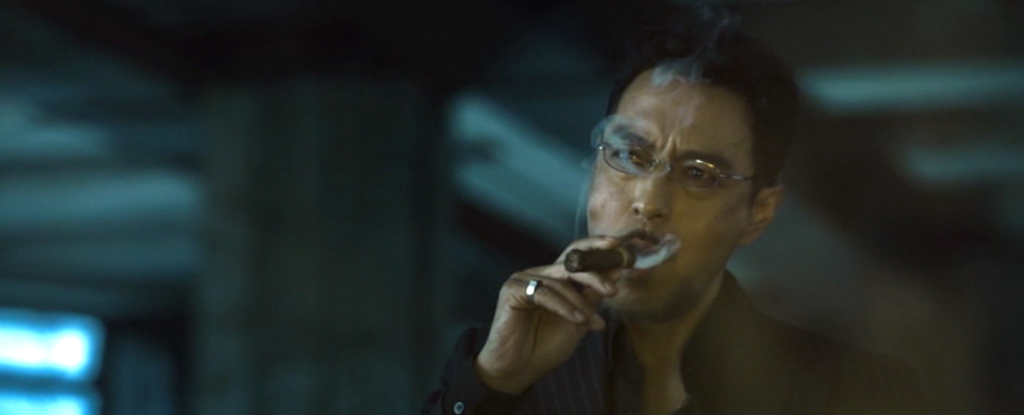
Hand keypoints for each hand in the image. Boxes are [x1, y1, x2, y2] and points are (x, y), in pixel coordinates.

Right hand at [474, 236, 622, 393]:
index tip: (617, 246)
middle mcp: (538, 274)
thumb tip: (615, 273)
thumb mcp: (579, 320)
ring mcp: (523, 280)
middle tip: (613, 291)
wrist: (519, 369)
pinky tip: (577, 319)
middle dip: (594, 276)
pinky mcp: (512, 290)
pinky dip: (564, 307)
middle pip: (570, 264)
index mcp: (552, 277)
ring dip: (581, 303)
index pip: (574, 254)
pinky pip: (544, 294)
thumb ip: (593, 297)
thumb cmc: (545, 346)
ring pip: (560, 282)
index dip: (594, 246)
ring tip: (594, 322)